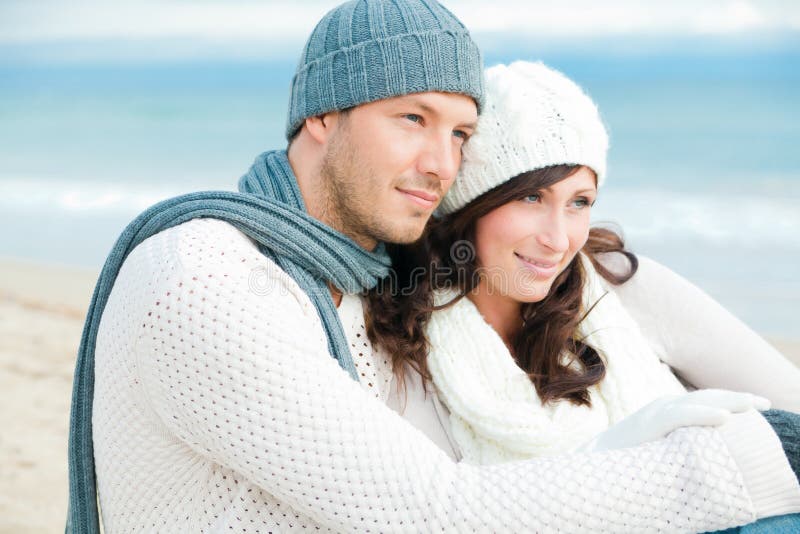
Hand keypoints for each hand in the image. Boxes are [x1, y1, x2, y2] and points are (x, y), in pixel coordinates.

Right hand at [583, 389, 770, 451]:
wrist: (594, 460)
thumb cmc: (626, 458)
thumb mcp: (658, 444)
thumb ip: (676, 438)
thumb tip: (701, 445)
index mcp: (665, 410)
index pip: (703, 399)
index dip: (730, 399)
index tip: (756, 406)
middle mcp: (662, 406)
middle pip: (706, 396)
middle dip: (737, 398)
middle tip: (764, 403)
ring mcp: (655, 412)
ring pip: (698, 401)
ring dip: (729, 401)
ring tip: (753, 406)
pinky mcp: (649, 424)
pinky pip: (681, 416)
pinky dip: (703, 415)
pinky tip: (724, 418)